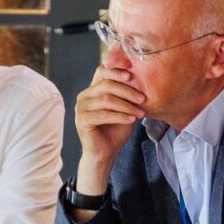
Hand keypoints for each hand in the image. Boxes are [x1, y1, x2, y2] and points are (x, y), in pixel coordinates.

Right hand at [74, 63, 145, 193]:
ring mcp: (81, 108)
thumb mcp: (124, 108)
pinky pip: (103, 115)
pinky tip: (132, 119)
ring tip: (140, 112)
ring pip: (106, 100)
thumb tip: (141, 78)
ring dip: (126, 105)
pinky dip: (120, 116)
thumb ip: (127, 94)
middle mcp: (84, 96)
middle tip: (143, 99)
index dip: (116, 71)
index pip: (102, 71)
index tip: (132, 75)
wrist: (106, 152)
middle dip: (127, 91)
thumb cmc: (115, 129)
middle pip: (107, 85)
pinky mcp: (82, 120)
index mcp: (92, 89)